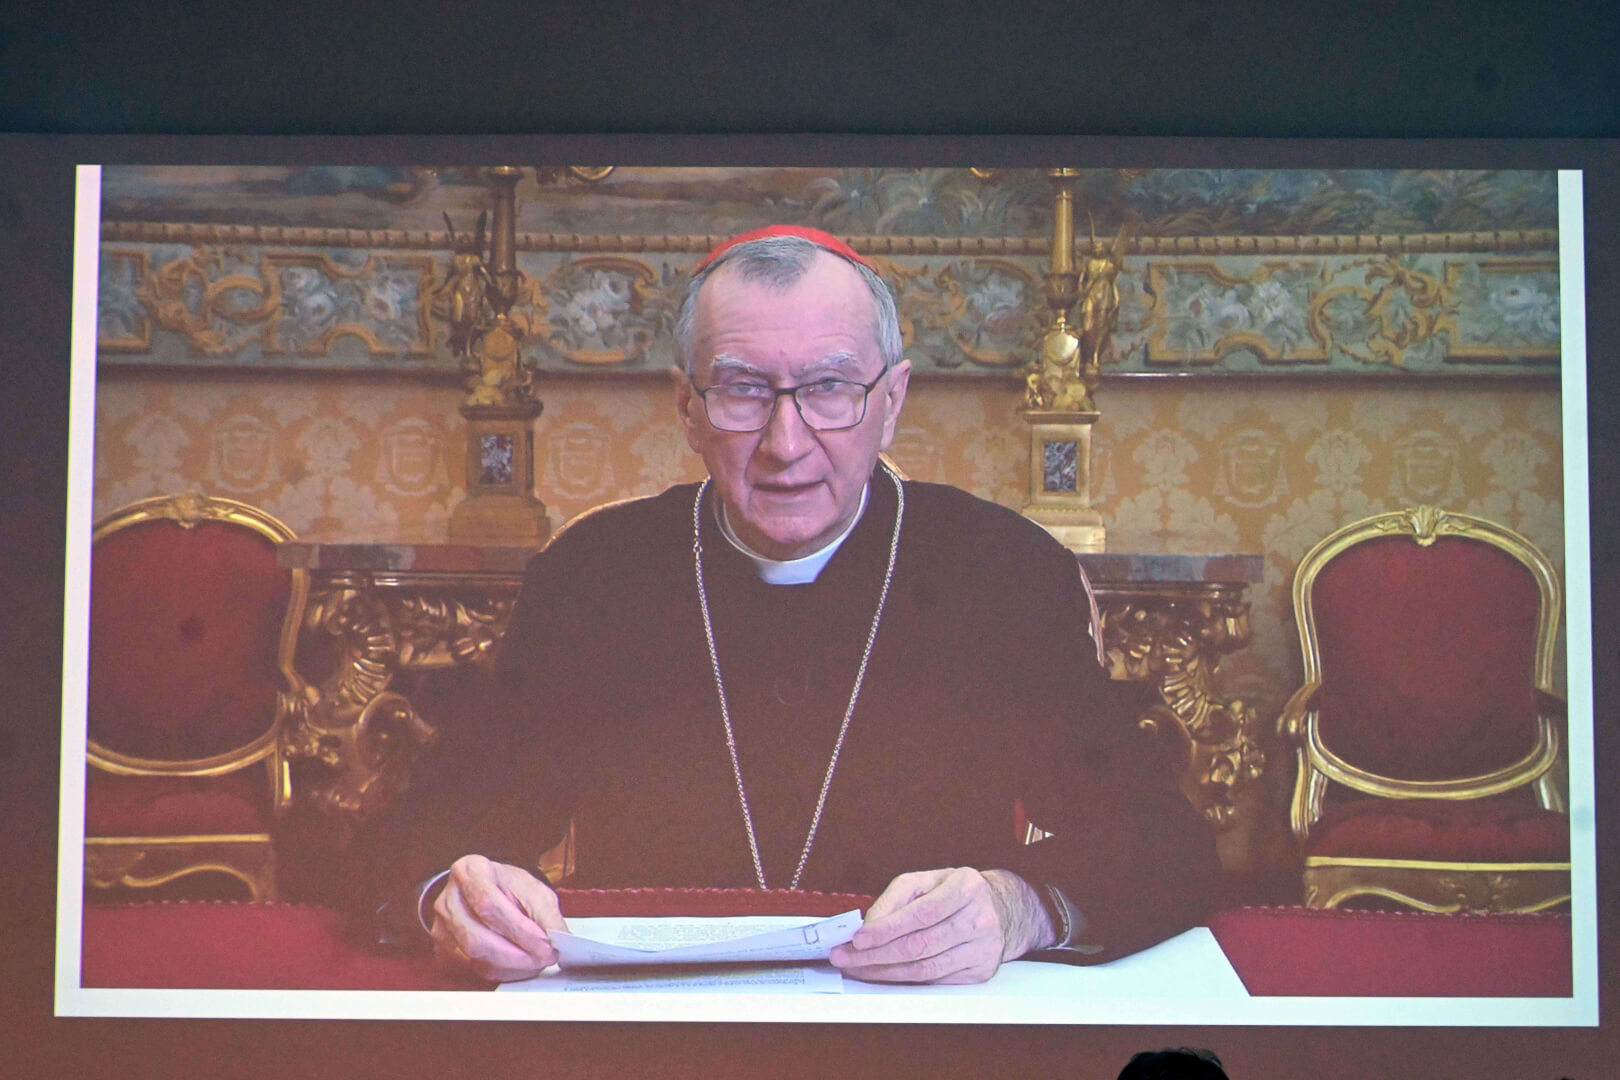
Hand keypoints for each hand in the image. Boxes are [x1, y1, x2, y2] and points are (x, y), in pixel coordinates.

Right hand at [429, 854, 567, 981]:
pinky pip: (473, 968)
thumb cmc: (506, 886)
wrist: (484, 890)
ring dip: (511, 965)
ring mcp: (442, 926)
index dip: (519, 929)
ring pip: (475, 956)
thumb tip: (557, 936)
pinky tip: (519, 965)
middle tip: (544, 957)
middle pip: (478, 937)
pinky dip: (502, 971)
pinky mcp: (444, 949)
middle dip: (517, 954)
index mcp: (470, 871)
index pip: (489, 904)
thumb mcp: (531, 888)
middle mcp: (449, 899)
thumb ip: (545, 911)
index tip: (545, 942)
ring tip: (536, 961)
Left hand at [828, 867, 1056, 983]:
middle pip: (921, 945)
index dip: (887, 929)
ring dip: (886, 972)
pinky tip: (885, 974)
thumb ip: (894, 899)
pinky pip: (936, 981)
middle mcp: (980, 918)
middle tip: (847, 957)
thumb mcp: (924, 881)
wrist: (999, 909)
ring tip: (859, 968)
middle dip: (877, 954)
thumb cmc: (952, 892)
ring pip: (926, 969)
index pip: (922, 913)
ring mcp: (984, 948)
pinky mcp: (981, 971)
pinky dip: (906, 980)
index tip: (858, 938)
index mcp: (967, 887)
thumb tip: (868, 926)